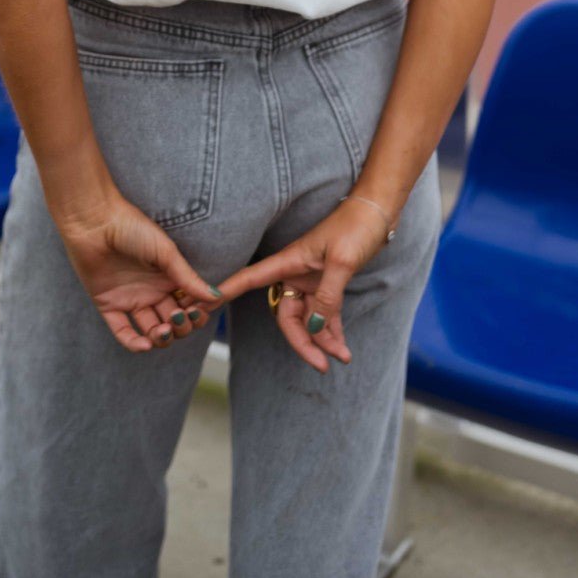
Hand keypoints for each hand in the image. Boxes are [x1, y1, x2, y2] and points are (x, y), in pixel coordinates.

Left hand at [57, 193, 223, 353]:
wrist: (95, 220)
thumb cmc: (133, 227)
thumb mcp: (166, 252)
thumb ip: (188, 277)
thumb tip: (216, 297)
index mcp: (168, 278)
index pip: (189, 306)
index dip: (196, 314)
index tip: (197, 310)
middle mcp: (151, 291)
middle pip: (173, 323)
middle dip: (180, 327)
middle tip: (178, 317)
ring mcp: (130, 299)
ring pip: (151, 332)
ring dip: (160, 338)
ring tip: (162, 330)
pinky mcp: (108, 305)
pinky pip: (123, 332)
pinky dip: (134, 343)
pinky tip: (145, 343)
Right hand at [214, 199, 392, 373]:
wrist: (376, 212)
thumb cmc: (356, 228)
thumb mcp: (342, 262)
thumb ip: (327, 297)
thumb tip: (314, 330)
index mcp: (289, 262)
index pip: (249, 280)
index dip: (226, 293)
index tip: (202, 306)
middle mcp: (295, 273)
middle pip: (287, 316)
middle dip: (303, 342)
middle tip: (321, 365)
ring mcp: (311, 280)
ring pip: (308, 320)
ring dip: (322, 341)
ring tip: (341, 357)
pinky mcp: (327, 284)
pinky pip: (324, 315)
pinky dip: (332, 332)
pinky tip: (342, 348)